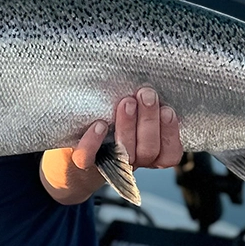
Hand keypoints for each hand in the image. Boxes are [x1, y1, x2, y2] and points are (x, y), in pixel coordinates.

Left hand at [68, 87, 182, 170]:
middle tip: (146, 95)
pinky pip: (87, 157)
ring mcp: (108, 163)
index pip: (170, 153)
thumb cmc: (110, 121)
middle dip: (149, 120)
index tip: (167, 109)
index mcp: (149, 152)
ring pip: (125, 153)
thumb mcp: (134, 112)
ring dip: (128, 126)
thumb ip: (145, 105)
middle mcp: (132, 161)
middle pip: (149, 150)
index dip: (171, 133)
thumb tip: (153, 82)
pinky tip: (99, 125)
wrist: (73, 151)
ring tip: (127, 102)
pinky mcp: (83, 162)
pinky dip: (93, 141)